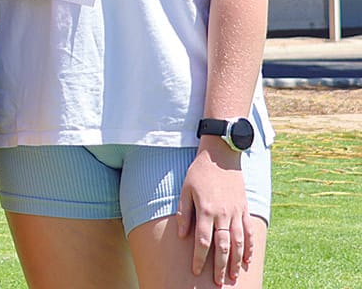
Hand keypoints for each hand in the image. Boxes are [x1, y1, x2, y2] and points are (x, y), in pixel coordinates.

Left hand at [176, 142, 253, 285]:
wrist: (221, 156)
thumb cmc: (199, 172)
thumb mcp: (185, 189)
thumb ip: (184, 212)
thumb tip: (182, 235)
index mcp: (205, 210)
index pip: (202, 240)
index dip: (199, 258)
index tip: (195, 271)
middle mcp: (222, 214)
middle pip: (223, 246)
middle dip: (220, 267)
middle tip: (218, 283)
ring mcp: (236, 213)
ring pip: (238, 243)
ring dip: (236, 262)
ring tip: (233, 277)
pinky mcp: (244, 209)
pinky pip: (249, 232)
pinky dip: (250, 248)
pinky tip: (247, 260)